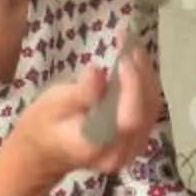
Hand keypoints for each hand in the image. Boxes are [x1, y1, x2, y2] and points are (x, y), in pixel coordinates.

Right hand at [2, 45, 162, 183]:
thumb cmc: (43, 125)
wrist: (43, 152)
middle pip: (146, 112)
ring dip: (146, 76)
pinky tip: (135, 65)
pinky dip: (145, 85)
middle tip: (131, 43)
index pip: (129, 118)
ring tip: (134, 48)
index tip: (125, 56)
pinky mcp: (135, 140)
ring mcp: (131, 149)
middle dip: (142, 74)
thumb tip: (98, 72)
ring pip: (151, 110)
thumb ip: (78, 93)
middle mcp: (120, 152)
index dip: (133, 86)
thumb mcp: (52, 105)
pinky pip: (148, 111)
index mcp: (97, 145)